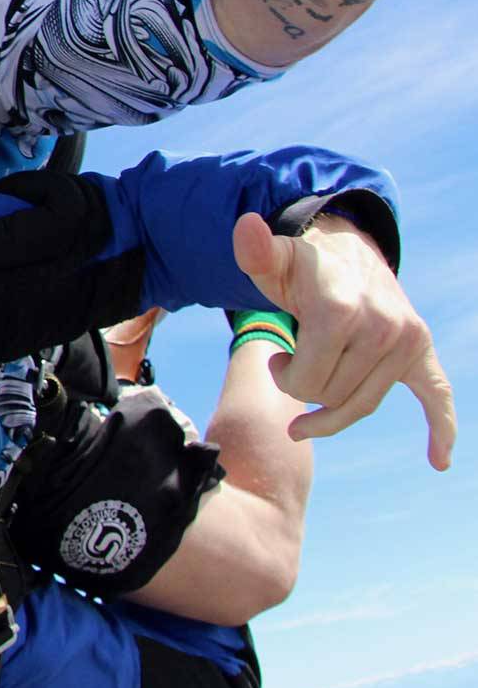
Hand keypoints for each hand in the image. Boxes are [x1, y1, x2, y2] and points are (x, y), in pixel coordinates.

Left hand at [232, 211, 455, 468]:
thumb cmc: (301, 266)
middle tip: (293, 359)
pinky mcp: (421, 351)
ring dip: (333, 406)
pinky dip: (441, 431)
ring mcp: (406, 341)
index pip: (307, 384)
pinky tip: (438, 461)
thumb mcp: (273, 261)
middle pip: (332, 397)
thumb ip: (255, 251)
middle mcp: (381, 327)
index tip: (279, 358)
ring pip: (364, 405)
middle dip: (305, 387)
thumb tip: (246, 226)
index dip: (284, 378)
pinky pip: (437, 397)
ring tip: (311, 380)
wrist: (346, 252)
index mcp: (341, 312)